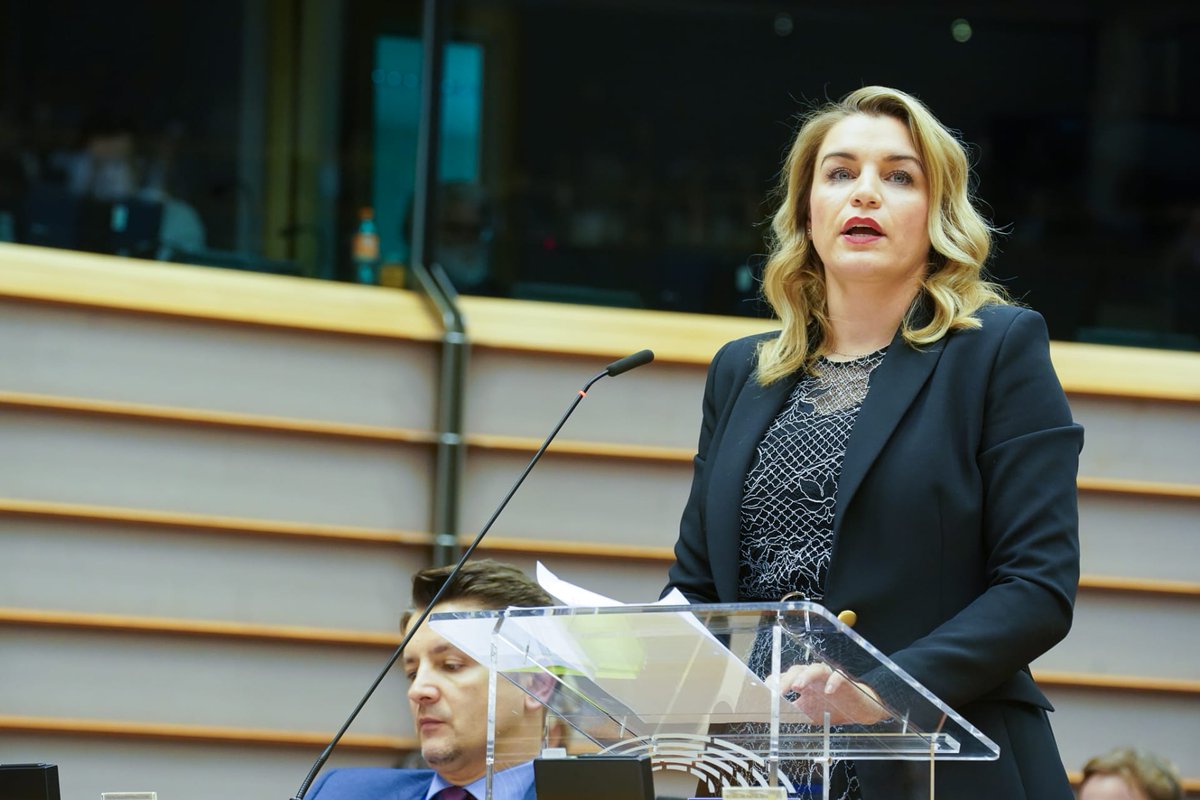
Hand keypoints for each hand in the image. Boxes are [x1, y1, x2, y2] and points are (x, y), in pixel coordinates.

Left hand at [772, 662, 888, 725]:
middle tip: (778, 692)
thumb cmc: (831, 709)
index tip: (766, 692)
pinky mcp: (845, 682)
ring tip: (798, 686)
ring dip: (806, 676)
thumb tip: (774, 715)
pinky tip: (828, 691)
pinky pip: (839, 676)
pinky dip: (833, 682)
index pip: (786, 677)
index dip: (775, 681)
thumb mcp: (808, 713)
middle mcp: (814, 677)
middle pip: (798, 670)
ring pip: (816, 669)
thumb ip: (793, 711)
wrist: (859, 710)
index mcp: (803, 683)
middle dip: (786, 680)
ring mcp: (829, 677)